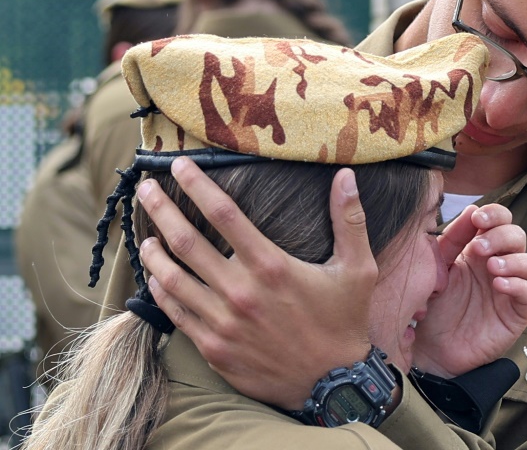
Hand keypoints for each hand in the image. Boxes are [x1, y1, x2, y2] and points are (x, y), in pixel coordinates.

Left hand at [137, 157, 375, 408]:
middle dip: (160, 209)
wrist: (334, 383)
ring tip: (146, 235)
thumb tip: (346, 175)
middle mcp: (241, 291)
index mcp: (271, 266)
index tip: (179, 164)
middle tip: (146, 190)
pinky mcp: (214, 349)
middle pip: (186, 242)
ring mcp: (223, 323)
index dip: (197, 184)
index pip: (223, 213)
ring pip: (172, 279)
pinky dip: (161, 292)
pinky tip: (157, 278)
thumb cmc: (344, 321)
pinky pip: (177, 314)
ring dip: (153, 252)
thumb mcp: (358, 269)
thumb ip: (350, 220)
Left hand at [413, 204, 526, 377]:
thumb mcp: (437, 268)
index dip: (494, 215)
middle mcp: (499, 264)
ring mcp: (511, 288)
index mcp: (480, 249)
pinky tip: (498, 285)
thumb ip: (451, 240)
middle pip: (518, 236)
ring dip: (514, 260)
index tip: (477, 219)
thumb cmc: (435, 306)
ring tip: (491, 268)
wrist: (432, 347)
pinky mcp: (517, 313)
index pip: (499, 220)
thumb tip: (472, 209)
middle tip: (479, 248)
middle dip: (501, 236)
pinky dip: (517, 285)